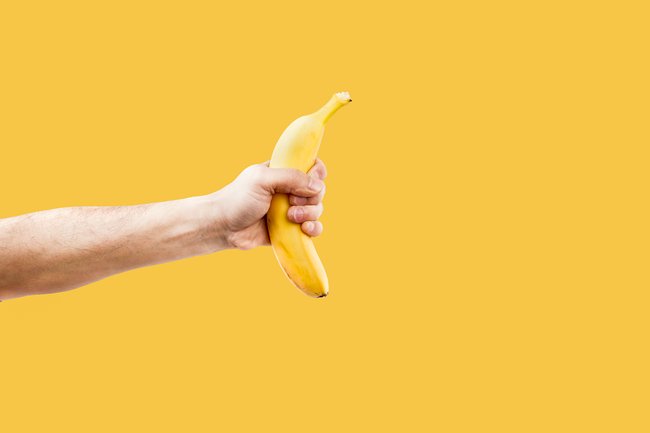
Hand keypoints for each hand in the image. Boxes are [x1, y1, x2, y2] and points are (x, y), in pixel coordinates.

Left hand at [211, 159, 326, 249]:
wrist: (223, 227)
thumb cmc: (237, 199)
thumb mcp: (263, 179)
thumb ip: (291, 177)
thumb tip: (317, 186)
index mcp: (283, 172)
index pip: (312, 166)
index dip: (316, 173)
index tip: (310, 180)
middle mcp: (289, 190)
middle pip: (318, 190)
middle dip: (311, 198)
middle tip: (291, 203)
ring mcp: (291, 210)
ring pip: (317, 209)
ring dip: (310, 214)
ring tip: (291, 217)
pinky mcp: (291, 229)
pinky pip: (313, 228)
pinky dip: (314, 229)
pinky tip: (305, 229)